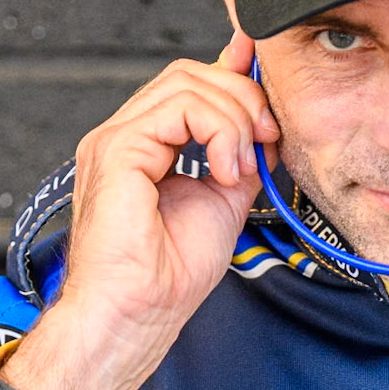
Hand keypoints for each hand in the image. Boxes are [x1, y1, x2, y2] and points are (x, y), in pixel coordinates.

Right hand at [0, 30, 277, 389]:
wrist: (136, 315)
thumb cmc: (167, 277)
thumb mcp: (224, 203)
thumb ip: (241, 160)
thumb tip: (268, 131)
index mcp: (146, 147)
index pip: (190, 85)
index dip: (235, 77)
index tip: (273, 102)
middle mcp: (126, 136)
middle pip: (191, 74)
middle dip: (244, 99)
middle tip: (267, 141)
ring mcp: (116, 139)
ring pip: (187, 82)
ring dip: (235, 118)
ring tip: (243, 166)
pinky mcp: (116, 149)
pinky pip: (179, 107)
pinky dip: (218, 131)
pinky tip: (226, 170)